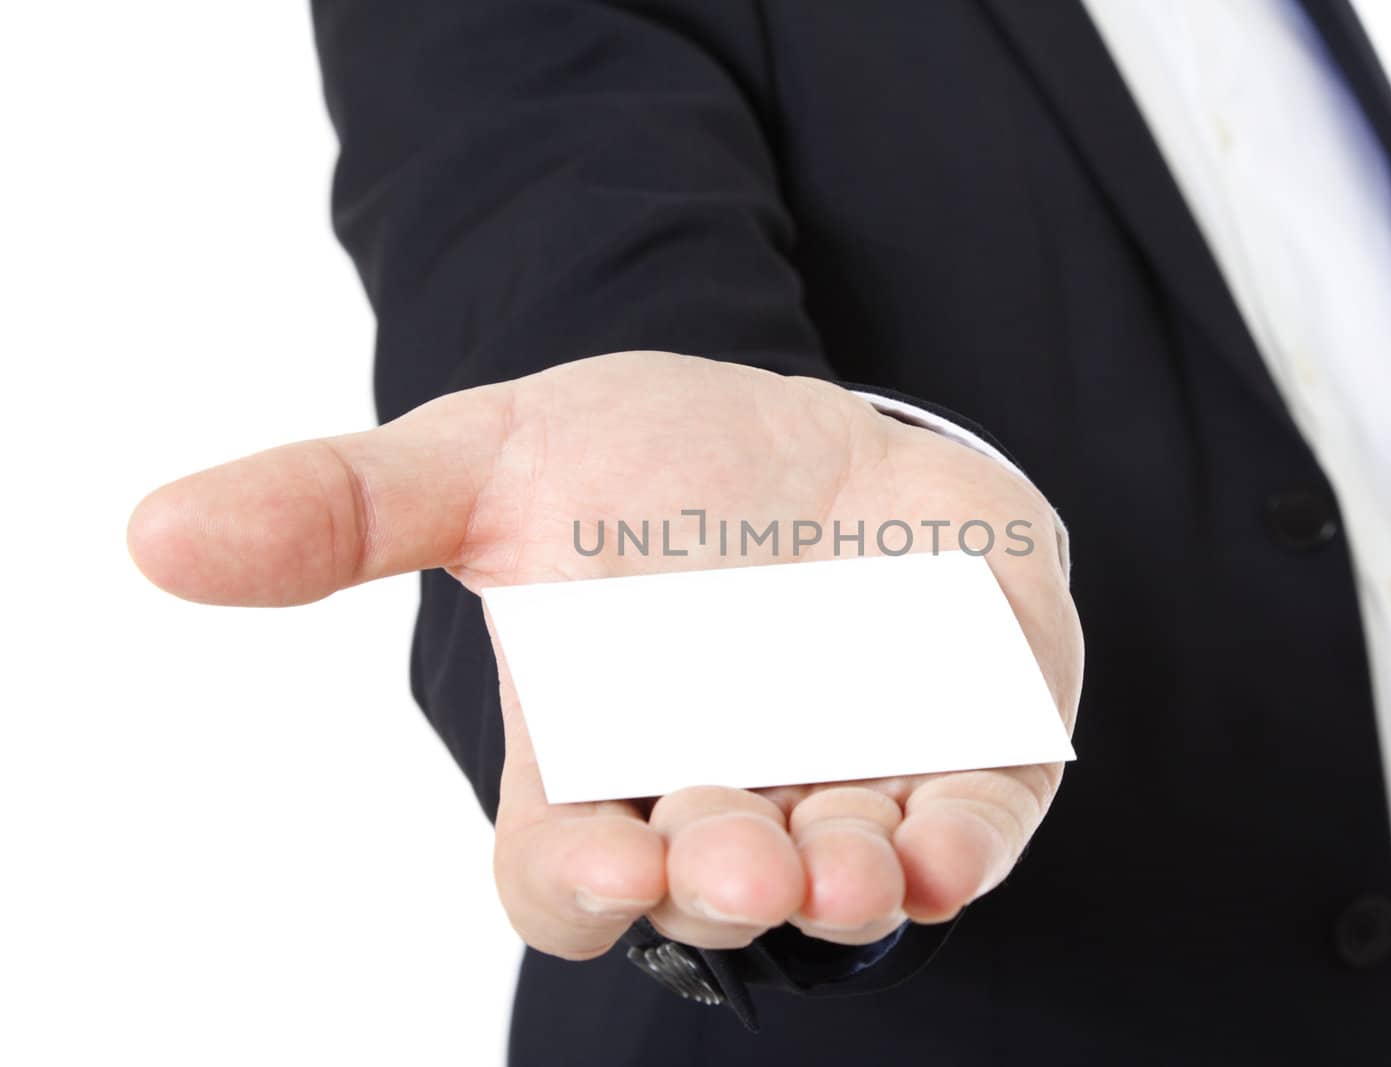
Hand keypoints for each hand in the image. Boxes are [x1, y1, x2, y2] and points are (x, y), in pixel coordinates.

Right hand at [128, 351, 1082, 957]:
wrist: (801, 430)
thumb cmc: (639, 467)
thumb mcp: (489, 461)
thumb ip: (347, 508)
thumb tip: (156, 534)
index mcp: (604, 762)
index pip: (572, 876)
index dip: (584, 889)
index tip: (608, 866)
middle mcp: (726, 794)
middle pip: (714, 888)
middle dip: (720, 885)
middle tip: (730, 861)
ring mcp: (852, 777)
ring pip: (848, 877)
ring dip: (846, 888)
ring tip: (842, 869)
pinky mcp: (968, 743)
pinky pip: (975, 821)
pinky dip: (966, 844)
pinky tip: (947, 846)